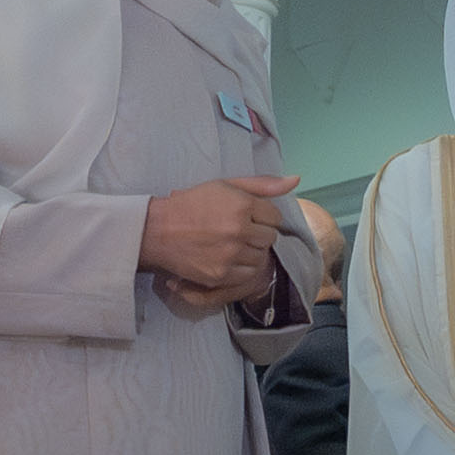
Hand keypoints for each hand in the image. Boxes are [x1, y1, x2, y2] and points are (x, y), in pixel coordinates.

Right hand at [140, 174, 297, 314]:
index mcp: (242, 205)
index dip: (262, 216)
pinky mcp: (222, 274)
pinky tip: (226, 257)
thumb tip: (295, 180)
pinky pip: (248, 273)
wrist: (158, 230)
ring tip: (230, 244)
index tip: (246, 217)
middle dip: (257, 233)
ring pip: (260, 256)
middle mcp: (239, 230)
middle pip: (269, 237)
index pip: (275, 216)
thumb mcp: (225, 185)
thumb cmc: (192, 204)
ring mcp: (231, 254)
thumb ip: (262, 184)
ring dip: (250, 251)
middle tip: (236, 231)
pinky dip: (241, 267)